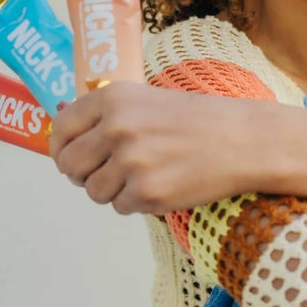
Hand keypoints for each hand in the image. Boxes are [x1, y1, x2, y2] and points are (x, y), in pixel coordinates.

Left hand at [49, 82, 260, 214]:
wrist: (244, 140)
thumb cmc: (199, 120)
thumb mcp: (147, 99)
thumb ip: (108, 116)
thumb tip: (68, 143)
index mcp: (113, 99)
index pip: (62, 129)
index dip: (61, 149)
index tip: (69, 158)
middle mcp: (117, 127)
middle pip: (70, 166)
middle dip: (83, 175)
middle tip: (106, 174)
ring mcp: (131, 162)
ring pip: (94, 192)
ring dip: (114, 190)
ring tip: (146, 175)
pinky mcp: (148, 193)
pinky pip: (121, 207)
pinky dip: (137, 203)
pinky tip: (163, 185)